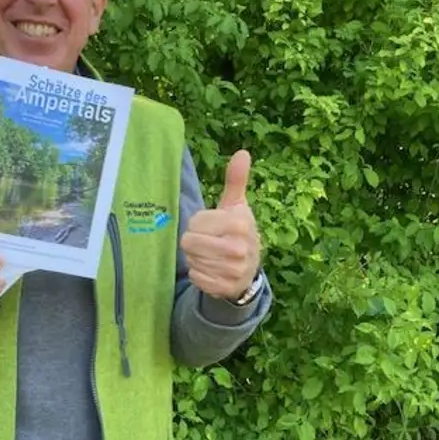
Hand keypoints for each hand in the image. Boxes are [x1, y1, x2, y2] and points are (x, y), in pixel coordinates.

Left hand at [181, 150, 261, 300]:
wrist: (249, 268)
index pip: (194, 223)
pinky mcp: (225, 287)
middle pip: (189, 243)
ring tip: (212, 256)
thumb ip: (235, 179)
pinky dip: (200, 274)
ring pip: (192, 261)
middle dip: (194, 242)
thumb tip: (242, 152)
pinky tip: (212, 270)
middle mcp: (238, 248)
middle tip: (208, 242)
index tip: (211, 227)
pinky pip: (196, 278)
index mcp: (239, 224)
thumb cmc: (236, 231)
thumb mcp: (236, 205)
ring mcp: (233, 270)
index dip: (197, 225)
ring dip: (197, 258)